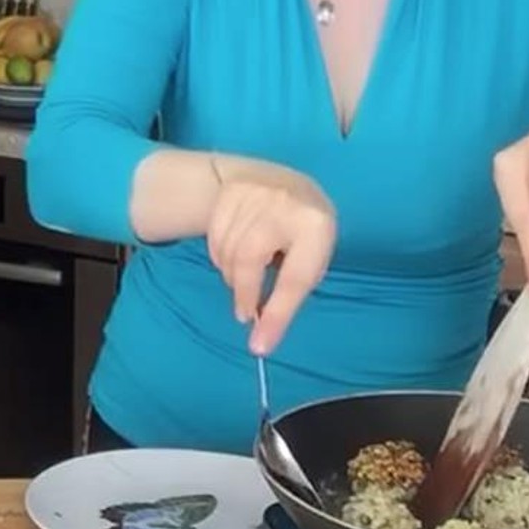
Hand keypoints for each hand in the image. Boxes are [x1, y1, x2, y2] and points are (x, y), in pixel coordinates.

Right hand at [206, 158, 335, 355]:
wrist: (290, 182)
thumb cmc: (305, 233)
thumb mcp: (311, 260)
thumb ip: (289, 295)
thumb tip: (260, 341)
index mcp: (315, 226)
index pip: (293, 279)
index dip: (276, 314)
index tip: (259, 346)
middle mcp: (284, 204)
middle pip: (248, 260)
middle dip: (243, 293)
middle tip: (246, 313)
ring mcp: (254, 193)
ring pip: (227, 249)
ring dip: (231, 275)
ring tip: (246, 278)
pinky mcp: (230, 191)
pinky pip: (213, 237)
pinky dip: (219, 257)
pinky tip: (233, 256)